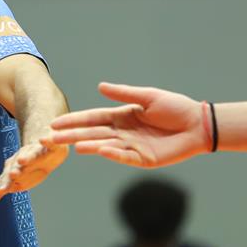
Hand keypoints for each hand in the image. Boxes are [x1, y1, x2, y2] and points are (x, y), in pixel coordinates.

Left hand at [0, 139, 68, 204]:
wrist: (44, 143)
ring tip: (21, 160)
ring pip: (33, 155)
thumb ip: (2, 186)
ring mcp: (38, 152)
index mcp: (16, 168)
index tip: (1, 191)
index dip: (6, 184)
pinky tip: (43, 140)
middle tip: (11, 175)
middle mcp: (25, 159)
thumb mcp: (15, 175)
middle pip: (19, 166)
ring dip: (27, 158)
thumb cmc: (28, 163)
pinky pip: (50, 143)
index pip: (9, 177)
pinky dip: (47, 141)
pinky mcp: (52, 146)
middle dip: (15, 171)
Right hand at [49, 83, 210, 167]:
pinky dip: (111, 153)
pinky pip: (124, 156)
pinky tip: (97, 149)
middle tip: (47, 140)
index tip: (55, 124)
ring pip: (104, 146)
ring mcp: (132, 147)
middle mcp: (123, 133)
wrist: (198, 124)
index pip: (92, 119)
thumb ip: (124, 93)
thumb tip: (99, 87)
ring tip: (70, 146)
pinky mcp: (144, 159)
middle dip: (70, 136)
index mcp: (122, 117)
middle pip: (92, 134)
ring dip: (87, 145)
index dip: (74, 121)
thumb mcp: (148, 97)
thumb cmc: (176, 108)